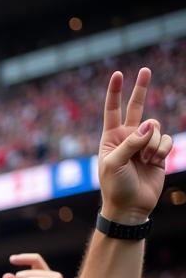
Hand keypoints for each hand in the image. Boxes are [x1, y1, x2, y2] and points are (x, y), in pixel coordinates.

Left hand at [98, 68, 172, 224]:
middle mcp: (127, 138)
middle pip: (135, 108)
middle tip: (145, 70)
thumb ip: (130, 142)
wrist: (130, 207)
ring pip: (155, 127)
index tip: (118, 74)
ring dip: (152, 143)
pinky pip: (166, 140)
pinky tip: (154, 163)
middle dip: (141, 89)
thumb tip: (149, 125)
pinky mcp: (158, 152)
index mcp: (111, 139)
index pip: (112, 111)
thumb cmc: (115, 187)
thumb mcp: (114, 164)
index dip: (115, 93)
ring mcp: (143, 144)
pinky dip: (162, 150)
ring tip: (145, 161)